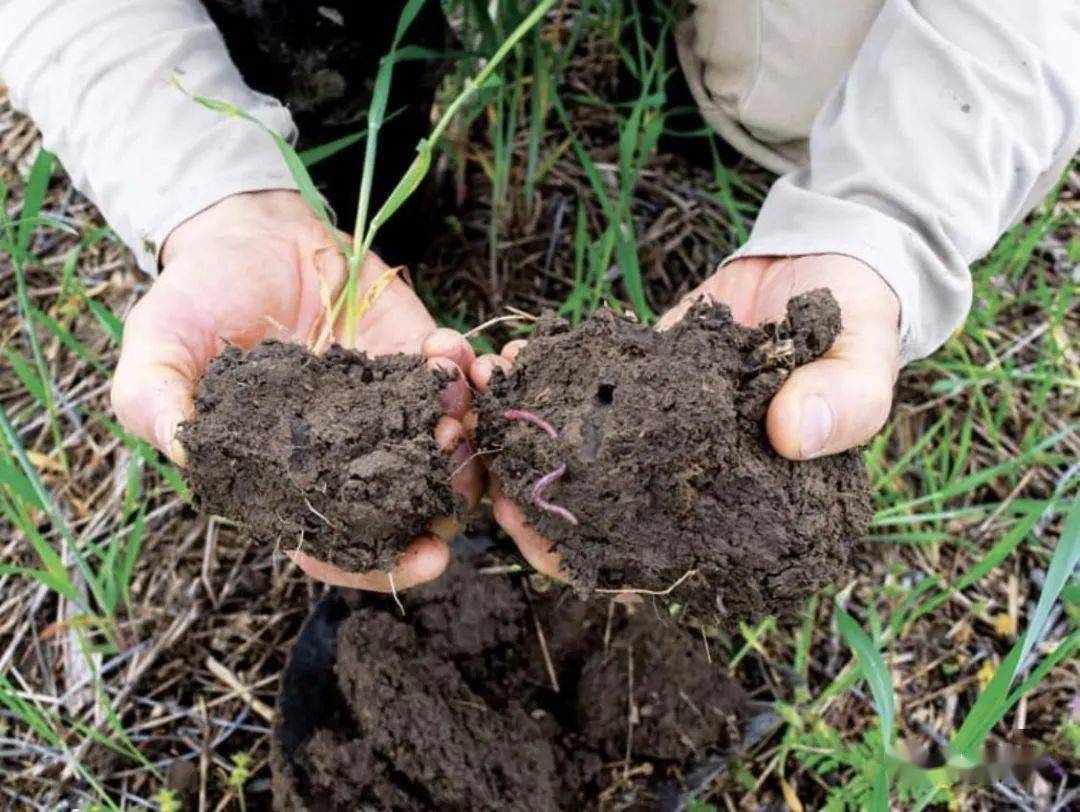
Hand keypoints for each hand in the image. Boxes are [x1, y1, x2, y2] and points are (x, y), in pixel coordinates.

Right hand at [110, 190, 481, 590]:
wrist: (244, 229)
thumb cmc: (196, 296)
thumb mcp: (156, 347)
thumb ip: (155, 402)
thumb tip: (190, 457)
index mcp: (286, 474)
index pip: (337, 542)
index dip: (379, 562)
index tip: (427, 560)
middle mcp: (343, 451)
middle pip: (407, 504)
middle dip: (440, 496)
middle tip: (447, 464)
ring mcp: (383, 406)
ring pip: (442, 450)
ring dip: (463, 441)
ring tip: (456, 417)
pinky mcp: (410, 355)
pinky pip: (452, 379)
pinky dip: (465, 372)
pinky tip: (456, 356)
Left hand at [469, 253, 899, 580]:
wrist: (829, 250)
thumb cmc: (860, 311)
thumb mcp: (867, 353)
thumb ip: (846, 398)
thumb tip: (791, 436)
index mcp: (750, 497)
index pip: (671, 555)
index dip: (609, 563)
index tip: (547, 548)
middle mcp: (695, 472)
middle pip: (610, 514)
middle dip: (545, 507)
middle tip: (492, 488)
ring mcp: (662, 425)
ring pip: (586, 454)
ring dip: (532, 445)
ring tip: (485, 424)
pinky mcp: (641, 377)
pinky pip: (588, 385)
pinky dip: (549, 379)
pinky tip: (509, 367)